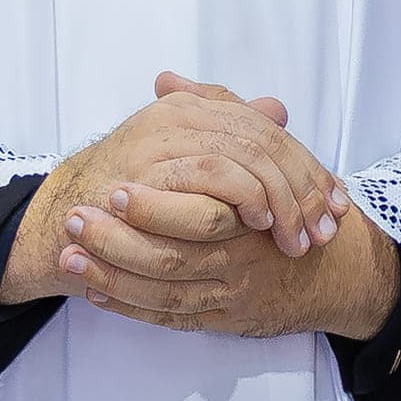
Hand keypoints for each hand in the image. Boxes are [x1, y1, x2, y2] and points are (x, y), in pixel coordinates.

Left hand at [12, 76, 400, 341]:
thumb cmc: (287, 204)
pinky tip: (92, 291)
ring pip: (166, 292)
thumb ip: (218, 112)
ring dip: (113, 275)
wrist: (330, 271)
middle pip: (175, 257)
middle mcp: (242, 256)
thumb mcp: (265, 152)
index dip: (153, 207)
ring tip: (69, 255)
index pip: (202, 214)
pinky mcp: (221, 319)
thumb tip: (168, 81)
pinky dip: (130, 306)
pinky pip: (169, 318)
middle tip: (75, 221)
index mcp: (252, 213)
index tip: (110, 189)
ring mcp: (231, 291)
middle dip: (118, 242)